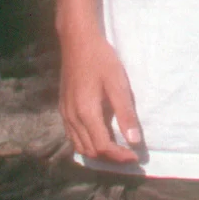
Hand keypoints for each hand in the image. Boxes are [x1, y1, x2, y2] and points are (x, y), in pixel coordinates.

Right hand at [59, 25, 143, 163]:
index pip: (103, 147)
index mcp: (86, 113)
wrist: (77, 41)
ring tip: (116, 149)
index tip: (135, 157)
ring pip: (80, 146)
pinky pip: (72, 136)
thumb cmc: (101, 59)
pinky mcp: (63, 109)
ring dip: (98, 152)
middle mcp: (72, 118)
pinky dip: (86, 143)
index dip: (120, 156)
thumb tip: (134, 141)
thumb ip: (125, 113)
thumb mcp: (117, 84)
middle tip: (129, 154)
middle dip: (110, 157)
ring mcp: (65, 114)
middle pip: (91, 151)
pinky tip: (99, 136)